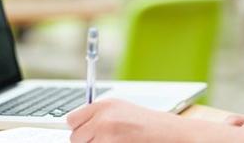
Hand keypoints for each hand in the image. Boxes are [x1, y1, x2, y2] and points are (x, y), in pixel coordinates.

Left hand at [67, 98, 181, 142]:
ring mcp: (106, 136)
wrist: (171, 134)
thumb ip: (100, 116)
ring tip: (118, 142)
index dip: (80, 129)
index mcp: (104, 105)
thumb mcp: (123, 111)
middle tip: (108, 140)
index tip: (87, 133)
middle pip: (75, 138)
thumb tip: (77, 127)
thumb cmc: (149, 125)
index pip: (71, 120)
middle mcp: (103, 119)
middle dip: (87, 141)